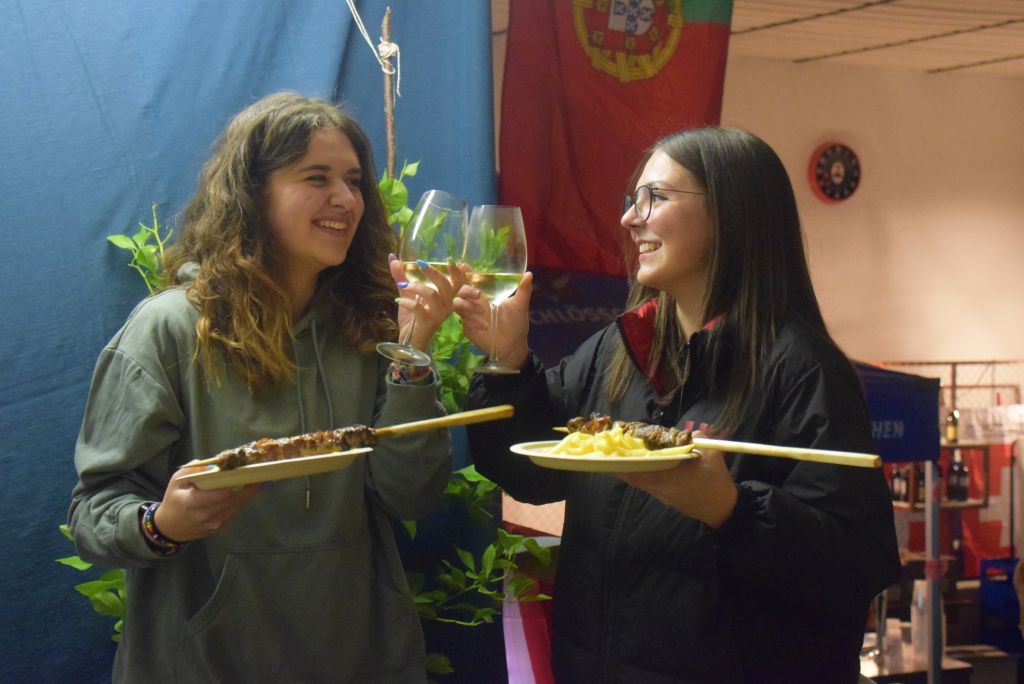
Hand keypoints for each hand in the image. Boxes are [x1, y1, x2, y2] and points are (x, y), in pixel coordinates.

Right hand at [153, 464, 260, 541]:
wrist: (171, 529)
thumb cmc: (174, 501)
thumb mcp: (177, 482)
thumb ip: (193, 470)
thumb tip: (214, 466)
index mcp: (193, 503)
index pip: (221, 494)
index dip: (235, 483)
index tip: (246, 471)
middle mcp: (207, 515)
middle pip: (234, 499)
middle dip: (247, 486)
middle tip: (256, 473)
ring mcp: (215, 524)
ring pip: (237, 505)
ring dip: (247, 493)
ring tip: (254, 479)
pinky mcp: (221, 527)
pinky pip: (235, 511)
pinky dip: (241, 500)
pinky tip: (244, 490)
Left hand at [388, 254, 457, 351]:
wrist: (409, 341)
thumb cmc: (412, 319)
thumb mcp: (407, 294)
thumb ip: (402, 277)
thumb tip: (392, 258)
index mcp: (446, 299)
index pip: (457, 284)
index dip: (457, 272)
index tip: (451, 259)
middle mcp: (447, 307)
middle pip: (446, 285)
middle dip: (433, 273)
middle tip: (420, 263)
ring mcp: (439, 315)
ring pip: (432, 294)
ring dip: (416, 287)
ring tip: (403, 285)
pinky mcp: (428, 322)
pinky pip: (418, 308)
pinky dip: (407, 301)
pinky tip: (398, 300)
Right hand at [453, 267, 532, 369]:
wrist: (514, 345)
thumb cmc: (516, 323)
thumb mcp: (520, 305)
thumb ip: (523, 290)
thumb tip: (529, 274)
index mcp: (485, 294)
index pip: (471, 280)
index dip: (464, 272)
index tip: (462, 264)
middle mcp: (474, 302)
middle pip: (459, 288)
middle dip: (461, 285)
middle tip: (473, 289)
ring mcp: (469, 315)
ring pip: (457, 303)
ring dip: (467, 304)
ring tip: (482, 310)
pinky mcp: (467, 327)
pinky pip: (464, 321)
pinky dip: (472, 321)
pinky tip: (484, 326)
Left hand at [617, 446, 737, 528]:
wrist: (723, 510)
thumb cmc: (716, 483)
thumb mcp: (712, 457)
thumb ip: (700, 439)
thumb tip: (691, 432)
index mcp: (668, 479)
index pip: (638, 473)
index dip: (623, 464)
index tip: (613, 453)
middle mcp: (660, 489)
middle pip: (634, 478)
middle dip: (622, 466)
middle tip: (614, 452)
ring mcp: (662, 496)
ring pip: (640, 483)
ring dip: (632, 471)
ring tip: (625, 456)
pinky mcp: (667, 499)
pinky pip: (649, 486)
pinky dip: (642, 475)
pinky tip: (644, 465)